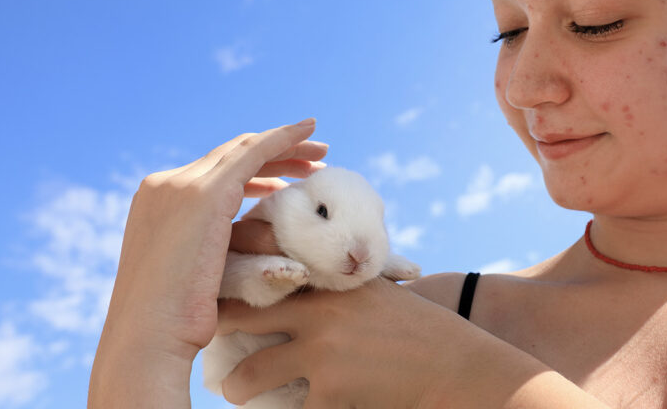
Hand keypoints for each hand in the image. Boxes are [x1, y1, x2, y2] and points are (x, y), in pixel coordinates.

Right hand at [89, 119, 326, 406]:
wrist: (147, 340)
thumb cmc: (171, 329)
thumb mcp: (188, 279)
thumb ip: (206, 255)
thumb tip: (230, 261)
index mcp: (155, 203)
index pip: (212, 175)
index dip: (253, 173)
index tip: (284, 182)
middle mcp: (164, 184)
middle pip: (230, 157)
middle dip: (274, 155)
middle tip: (314, 158)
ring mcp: (182, 184)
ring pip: (245, 150)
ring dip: (286, 147)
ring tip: (321, 155)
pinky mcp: (205, 191)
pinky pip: (254, 151)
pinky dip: (284, 137)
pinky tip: (310, 132)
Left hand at [215, 278, 496, 408]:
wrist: (455, 364)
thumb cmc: (416, 328)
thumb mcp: (373, 292)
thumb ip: (335, 285)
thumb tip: (294, 288)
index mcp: (328, 282)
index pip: (262, 275)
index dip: (232, 286)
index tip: (214, 297)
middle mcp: (318, 311)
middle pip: (240, 318)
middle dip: (219, 334)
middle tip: (210, 344)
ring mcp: (321, 352)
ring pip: (249, 375)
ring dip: (237, 387)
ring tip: (235, 390)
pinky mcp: (329, 391)